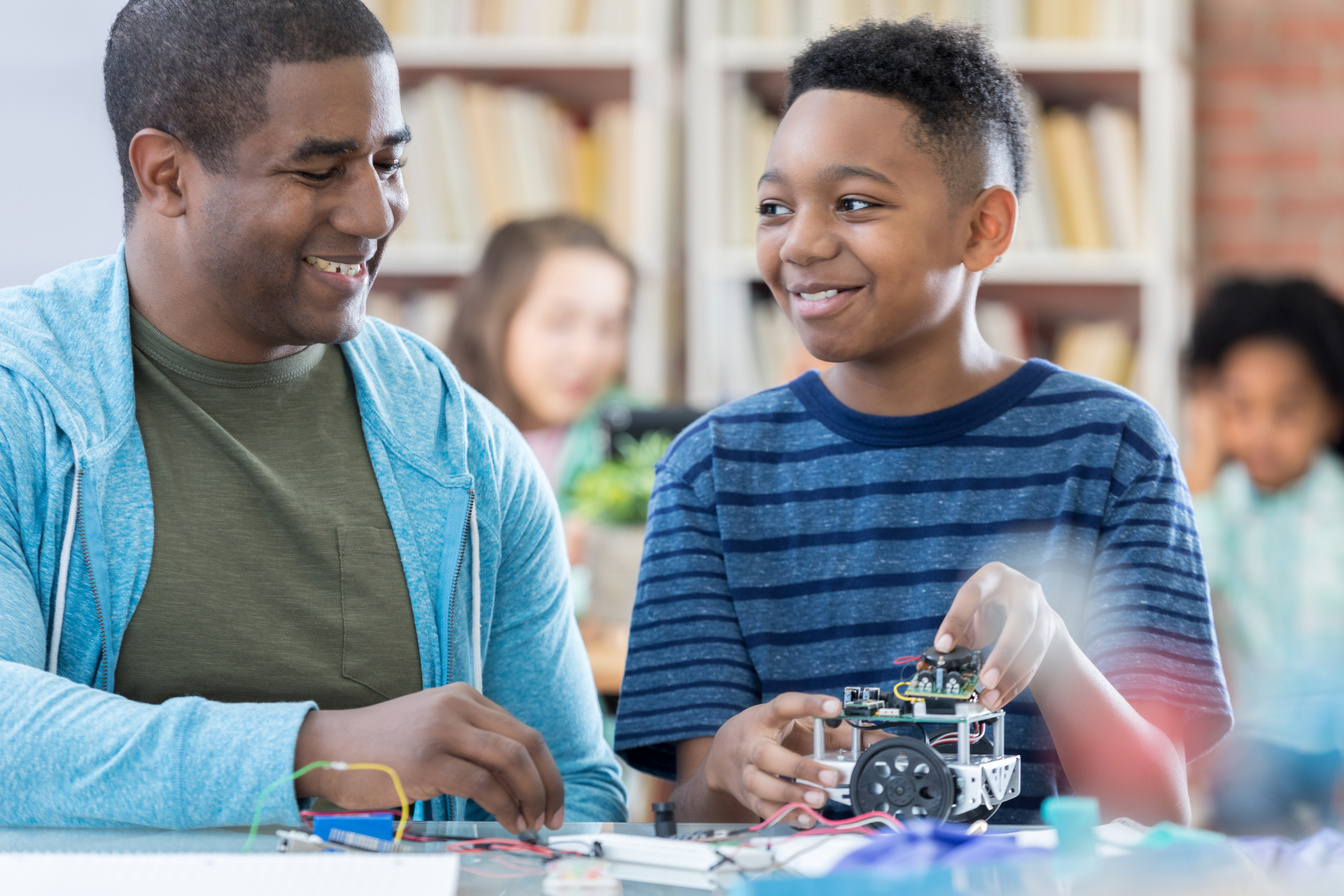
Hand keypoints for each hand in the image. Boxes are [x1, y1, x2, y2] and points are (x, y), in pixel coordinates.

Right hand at [294, 683, 563, 832]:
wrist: (329, 747)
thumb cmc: (381, 747)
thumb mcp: (433, 728)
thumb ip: (471, 741)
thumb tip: (517, 781)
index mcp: (464, 696)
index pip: (523, 731)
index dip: (546, 769)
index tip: (552, 797)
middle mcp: (458, 706)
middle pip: (527, 742)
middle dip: (548, 783)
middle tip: (553, 814)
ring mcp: (442, 731)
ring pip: (511, 760)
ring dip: (531, 795)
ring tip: (531, 821)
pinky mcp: (427, 760)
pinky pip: (482, 783)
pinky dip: (503, 806)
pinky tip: (508, 820)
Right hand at [701, 693, 845, 824]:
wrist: (722, 755)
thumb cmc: (764, 734)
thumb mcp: (791, 723)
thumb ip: (830, 731)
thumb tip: (875, 739)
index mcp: (764, 719)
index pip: (784, 706)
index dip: (808, 705)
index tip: (835, 707)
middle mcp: (751, 745)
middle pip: (768, 755)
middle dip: (801, 767)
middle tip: (833, 776)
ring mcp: (746, 772)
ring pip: (762, 785)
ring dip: (792, 794)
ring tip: (820, 798)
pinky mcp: (748, 796)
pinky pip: (764, 809)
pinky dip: (786, 815)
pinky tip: (807, 816)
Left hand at [935, 561, 1062, 711]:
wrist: (1029, 605)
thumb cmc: (991, 605)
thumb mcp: (971, 608)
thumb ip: (958, 628)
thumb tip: (944, 656)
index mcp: (994, 576)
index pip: (973, 595)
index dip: (957, 620)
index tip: (942, 645)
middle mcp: (1024, 590)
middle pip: (1021, 622)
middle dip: (1003, 654)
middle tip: (984, 680)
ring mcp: (1043, 612)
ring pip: (1034, 647)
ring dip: (1012, 677)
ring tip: (990, 697)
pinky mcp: (1050, 634)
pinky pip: (1036, 664)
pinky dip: (1017, 684)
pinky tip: (1000, 698)